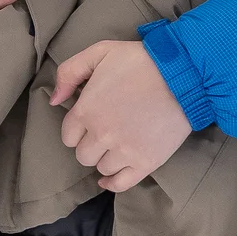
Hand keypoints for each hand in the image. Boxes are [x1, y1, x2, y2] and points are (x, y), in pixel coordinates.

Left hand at [50, 40, 191, 189]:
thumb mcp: (100, 52)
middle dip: (90, 144)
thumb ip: (69, 72)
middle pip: (83, 155)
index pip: (68, 135)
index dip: (77, 129)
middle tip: (104, 132)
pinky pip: (121, 184)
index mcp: (86, 110)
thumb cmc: (141, 60)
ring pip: (101, 168)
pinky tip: (110, 176)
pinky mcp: (146, 162)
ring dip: (105, 158)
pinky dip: (112, 182)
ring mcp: (124, 151)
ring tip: (116, 144)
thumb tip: (53, 99)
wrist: (183, 74)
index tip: (90, 121)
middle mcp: (101, 134)